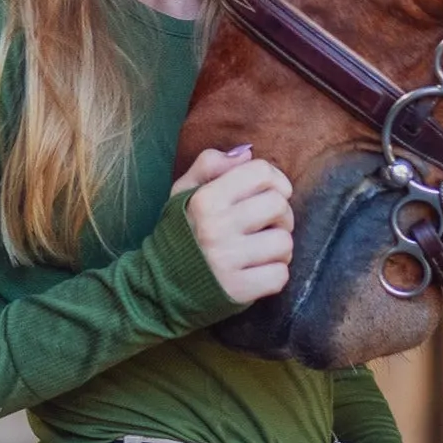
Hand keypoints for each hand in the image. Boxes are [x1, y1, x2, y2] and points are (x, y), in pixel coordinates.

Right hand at [171, 146, 292, 303]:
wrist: (158, 286)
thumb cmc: (180, 233)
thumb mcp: (183, 192)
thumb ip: (210, 166)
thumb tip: (247, 153)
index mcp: (205, 199)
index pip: (261, 173)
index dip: (276, 180)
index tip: (273, 193)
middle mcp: (215, 227)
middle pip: (279, 205)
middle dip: (281, 215)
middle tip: (267, 225)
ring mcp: (227, 260)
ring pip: (284, 242)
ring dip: (279, 247)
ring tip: (261, 250)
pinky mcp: (237, 289)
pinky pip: (280, 275)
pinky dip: (274, 275)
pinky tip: (257, 272)